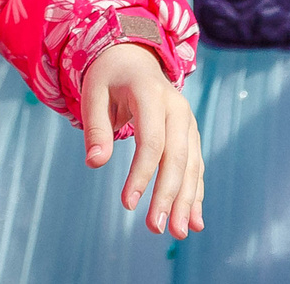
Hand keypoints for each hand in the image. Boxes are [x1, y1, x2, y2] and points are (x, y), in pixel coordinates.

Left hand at [81, 42, 203, 238]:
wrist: (134, 57)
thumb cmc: (109, 77)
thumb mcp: (93, 93)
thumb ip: (95, 127)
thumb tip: (95, 164)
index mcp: (151, 94)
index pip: (151, 140)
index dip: (141, 174)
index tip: (127, 205)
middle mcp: (177, 109)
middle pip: (177, 157)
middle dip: (168, 195)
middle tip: (156, 228)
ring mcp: (188, 123)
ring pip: (191, 166)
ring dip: (186, 201)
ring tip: (179, 232)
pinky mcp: (191, 136)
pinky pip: (196, 167)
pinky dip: (195, 194)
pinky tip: (195, 221)